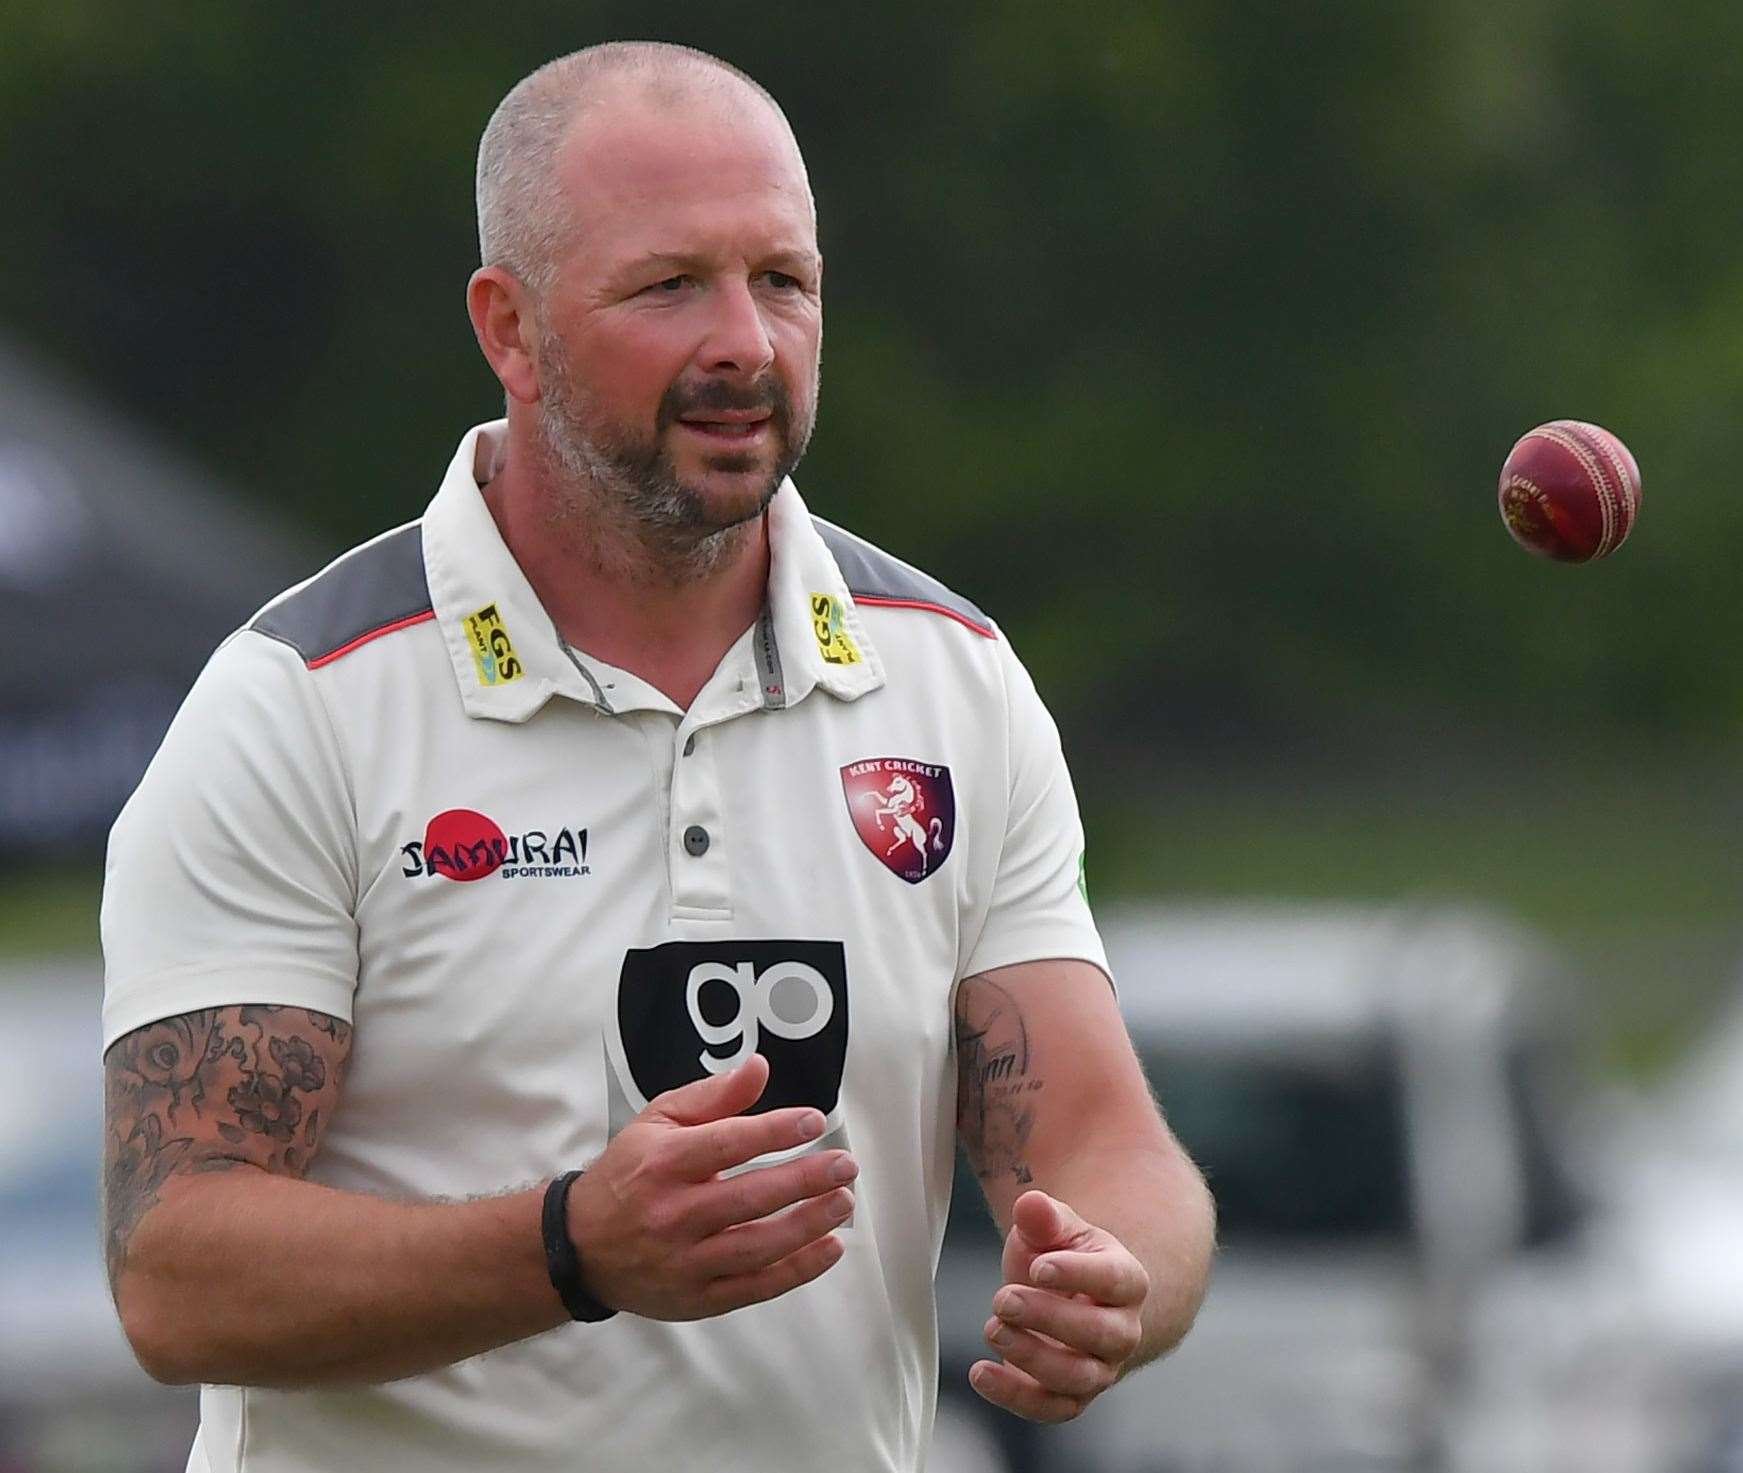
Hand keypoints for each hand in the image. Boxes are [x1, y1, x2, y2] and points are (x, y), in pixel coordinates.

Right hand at [565, 1053, 856, 1319]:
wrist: (579, 1248)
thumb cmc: (628, 1174)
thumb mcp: (657, 1121)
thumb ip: (711, 1096)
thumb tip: (760, 1067)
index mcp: (662, 1163)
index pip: (726, 1144)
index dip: (774, 1132)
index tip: (815, 1121)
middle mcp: (672, 1214)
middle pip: (749, 1198)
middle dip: (805, 1180)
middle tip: (845, 1165)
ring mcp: (684, 1262)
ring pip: (757, 1246)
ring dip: (808, 1225)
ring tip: (844, 1201)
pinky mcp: (696, 1299)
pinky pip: (756, 1288)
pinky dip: (798, 1270)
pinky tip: (831, 1248)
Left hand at [971, 1189, 1149, 1422]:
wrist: (1064, 1298)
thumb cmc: (1058, 1257)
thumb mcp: (1052, 1229)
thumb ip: (1044, 1216)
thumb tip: (1030, 1204)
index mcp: (1127, 1280)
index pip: (1114, 1280)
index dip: (1077, 1275)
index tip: (1037, 1267)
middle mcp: (1122, 1330)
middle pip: (1099, 1333)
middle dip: (1048, 1318)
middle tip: (1003, 1299)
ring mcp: (1100, 1368)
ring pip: (1077, 1377)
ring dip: (1031, 1357)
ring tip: (991, 1328)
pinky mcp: (1072, 1397)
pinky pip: (1051, 1409)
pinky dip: (1015, 1397)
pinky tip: (981, 1373)